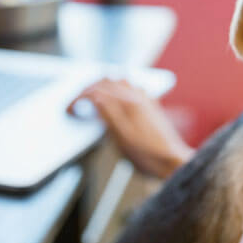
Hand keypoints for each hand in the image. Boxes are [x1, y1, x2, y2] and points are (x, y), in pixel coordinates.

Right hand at [68, 78, 194, 178]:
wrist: (172, 161)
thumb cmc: (147, 156)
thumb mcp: (121, 138)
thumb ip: (107, 114)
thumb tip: (94, 98)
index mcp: (127, 104)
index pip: (96, 91)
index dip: (78, 98)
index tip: (70, 109)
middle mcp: (137, 97)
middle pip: (105, 81)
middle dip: (87, 89)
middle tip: (76, 102)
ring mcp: (145, 99)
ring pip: (118, 81)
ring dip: (102, 86)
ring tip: (90, 98)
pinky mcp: (150, 105)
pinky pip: (131, 87)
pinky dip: (117, 89)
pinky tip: (114, 100)